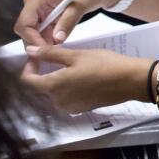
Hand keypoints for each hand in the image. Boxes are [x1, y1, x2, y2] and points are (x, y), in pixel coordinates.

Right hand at [15, 0, 127, 46]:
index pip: (24, 24)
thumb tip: (57, 39)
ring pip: (35, 34)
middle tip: (53, 54)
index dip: (32, 39)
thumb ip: (67, 21)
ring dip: (45, 43)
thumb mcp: (80, 5)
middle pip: (26, 31)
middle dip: (38, 44)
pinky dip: (51, 40)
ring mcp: (41, 11)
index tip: (47, 50)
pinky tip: (60, 45)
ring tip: (58, 51)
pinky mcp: (49, 16)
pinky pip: (45, 32)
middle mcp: (34, 4)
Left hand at [22, 46, 147, 111]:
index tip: (38, 55)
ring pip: (53, 94)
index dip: (29, 66)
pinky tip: (78, 77)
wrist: (130, 81)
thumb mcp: (76, 55)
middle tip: (52, 58)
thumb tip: (29, 50)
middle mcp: (58, 101)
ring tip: (66, 67)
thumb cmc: (103, 65)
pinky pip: (65, 99)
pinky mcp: (81, 109)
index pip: (27, 81)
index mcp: (53, 86)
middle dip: (41, 73)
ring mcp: (70, 107)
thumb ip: (50, 54)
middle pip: (39, 88)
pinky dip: (66, 88)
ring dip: (54, 81)